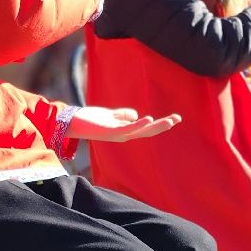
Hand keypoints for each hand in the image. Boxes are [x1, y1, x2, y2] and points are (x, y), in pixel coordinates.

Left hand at [65, 106, 180, 142]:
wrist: (72, 123)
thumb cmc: (90, 119)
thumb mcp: (110, 115)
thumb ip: (123, 115)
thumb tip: (136, 115)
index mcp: (125, 131)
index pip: (147, 128)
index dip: (160, 124)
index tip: (174, 118)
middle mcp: (124, 135)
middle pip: (148, 131)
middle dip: (163, 125)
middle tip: (178, 119)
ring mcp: (118, 134)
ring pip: (142, 131)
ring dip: (157, 126)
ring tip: (170, 120)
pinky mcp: (111, 131)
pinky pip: (128, 128)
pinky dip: (139, 124)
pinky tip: (149, 118)